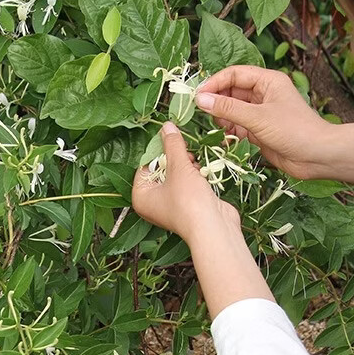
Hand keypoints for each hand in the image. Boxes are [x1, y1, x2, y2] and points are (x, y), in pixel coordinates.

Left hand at [132, 122, 240, 243]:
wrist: (213, 228)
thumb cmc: (188, 202)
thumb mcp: (178, 166)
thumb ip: (172, 145)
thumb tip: (167, 127)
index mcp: (140, 197)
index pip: (145, 165)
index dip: (159, 150)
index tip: (170, 139)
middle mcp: (152, 204)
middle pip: (161, 170)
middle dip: (175, 159)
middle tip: (185, 153)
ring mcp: (170, 206)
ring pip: (176, 176)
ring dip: (187, 167)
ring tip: (194, 165)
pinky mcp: (188, 207)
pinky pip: (187, 185)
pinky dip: (194, 177)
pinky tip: (202, 173)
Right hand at [195, 65, 337, 180]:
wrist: (316, 156)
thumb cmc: (293, 130)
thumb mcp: (257, 118)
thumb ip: (228, 109)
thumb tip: (201, 100)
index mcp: (267, 81)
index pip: (234, 74)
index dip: (215, 83)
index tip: (198, 96)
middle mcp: (264, 94)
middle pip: (232, 92)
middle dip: (218, 103)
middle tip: (207, 116)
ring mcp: (262, 113)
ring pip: (234, 111)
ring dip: (224, 119)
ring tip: (221, 129)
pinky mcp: (260, 132)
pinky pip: (239, 127)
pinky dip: (231, 132)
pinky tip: (227, 139)